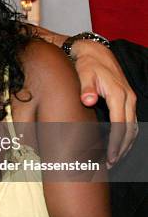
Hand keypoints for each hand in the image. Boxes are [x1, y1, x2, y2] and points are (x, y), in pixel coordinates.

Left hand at [70, 40, 136, 167]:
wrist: (95, 52)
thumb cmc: (87, 64)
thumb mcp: (84, 73)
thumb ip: (86, 87)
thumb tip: (87, 100)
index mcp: (118, 94)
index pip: (120, 124)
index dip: (115, 143)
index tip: (110, 156)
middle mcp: (128, 98)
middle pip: (129, 129)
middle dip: (121, 148)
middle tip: (110, 163)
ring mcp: (130, 99)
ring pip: (133, 127)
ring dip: (126, 144)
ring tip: (114, 159)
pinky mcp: (127, 100)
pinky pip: (131, 121)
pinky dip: (127, 135)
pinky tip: (119, 145)